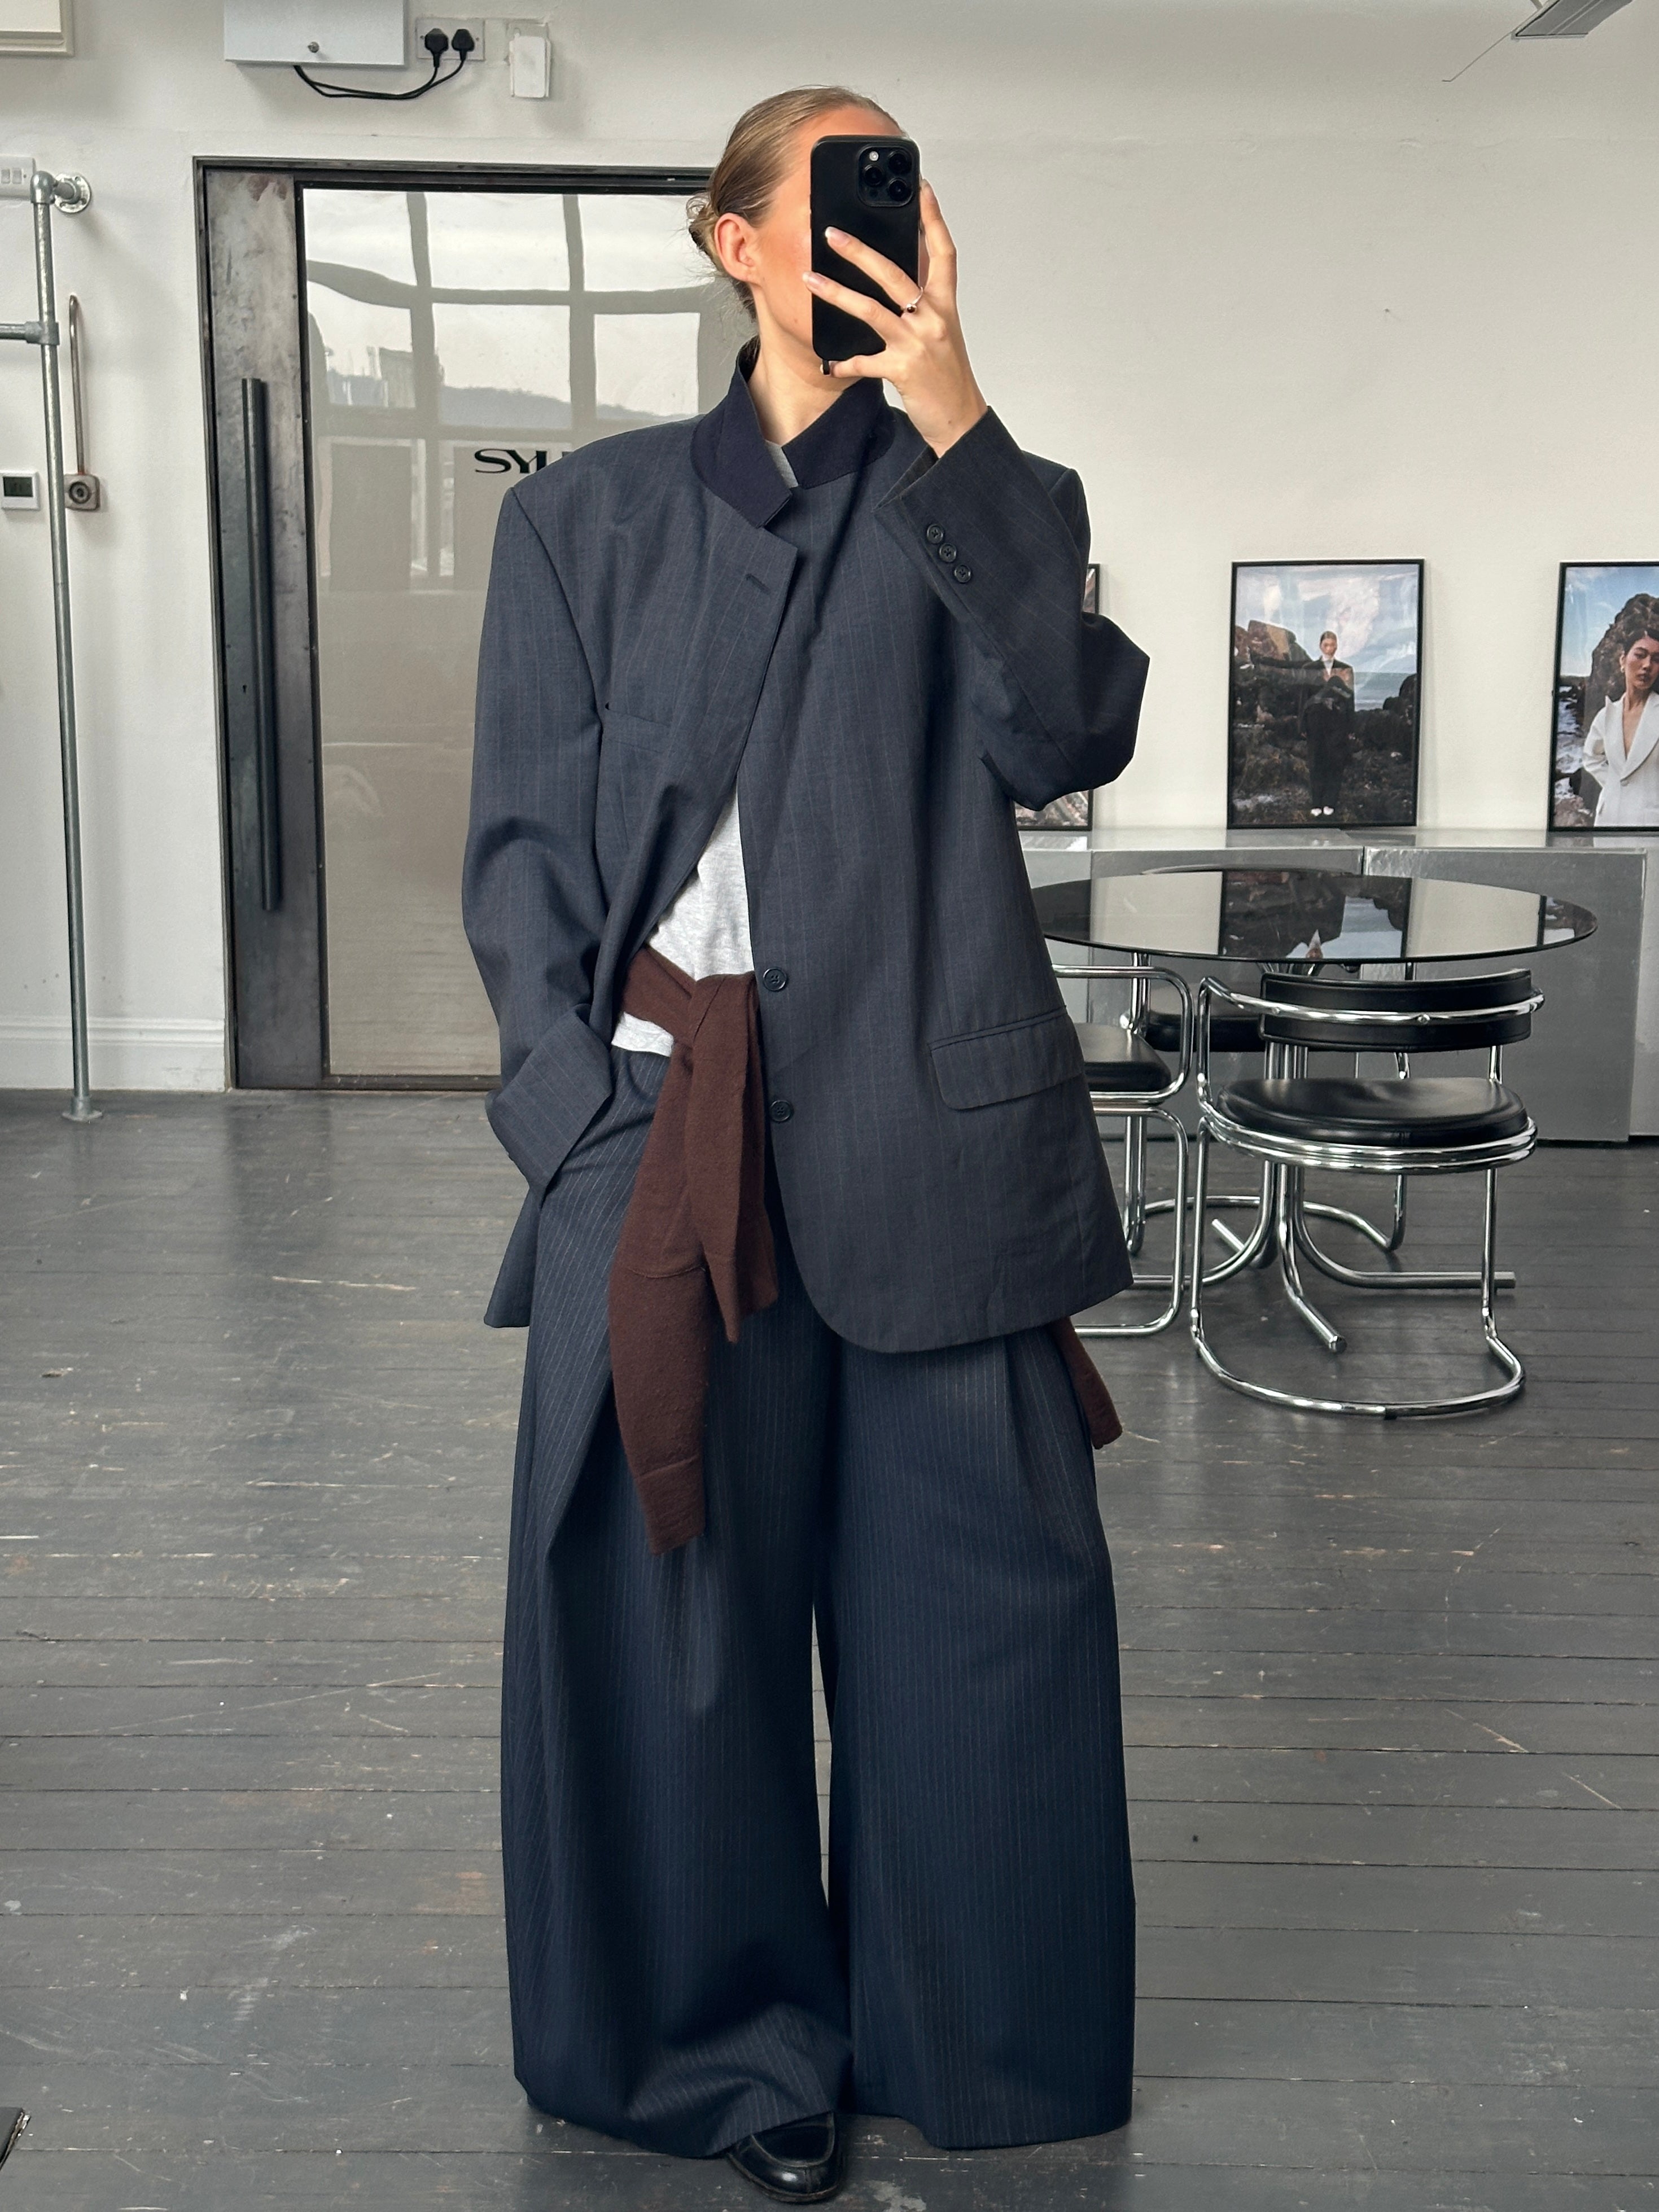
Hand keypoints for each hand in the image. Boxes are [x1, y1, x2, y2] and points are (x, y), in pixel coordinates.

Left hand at [803, 182, 987, 456]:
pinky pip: (865, 362)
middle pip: (894, 274)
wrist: (959, 418)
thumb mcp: (941, 331)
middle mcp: (933, 318)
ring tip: (810, 279)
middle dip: (860, 251)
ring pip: (872, 310)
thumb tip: (896, 274)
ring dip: (837, 294)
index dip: (933, 218)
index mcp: (944, 304)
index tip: (920, 188)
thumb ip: (923, 302)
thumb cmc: (947, 374)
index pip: (943, 252)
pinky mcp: (903, 370)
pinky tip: (829, 364)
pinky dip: (845, 363)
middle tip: (832, 234)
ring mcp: (917, 343)